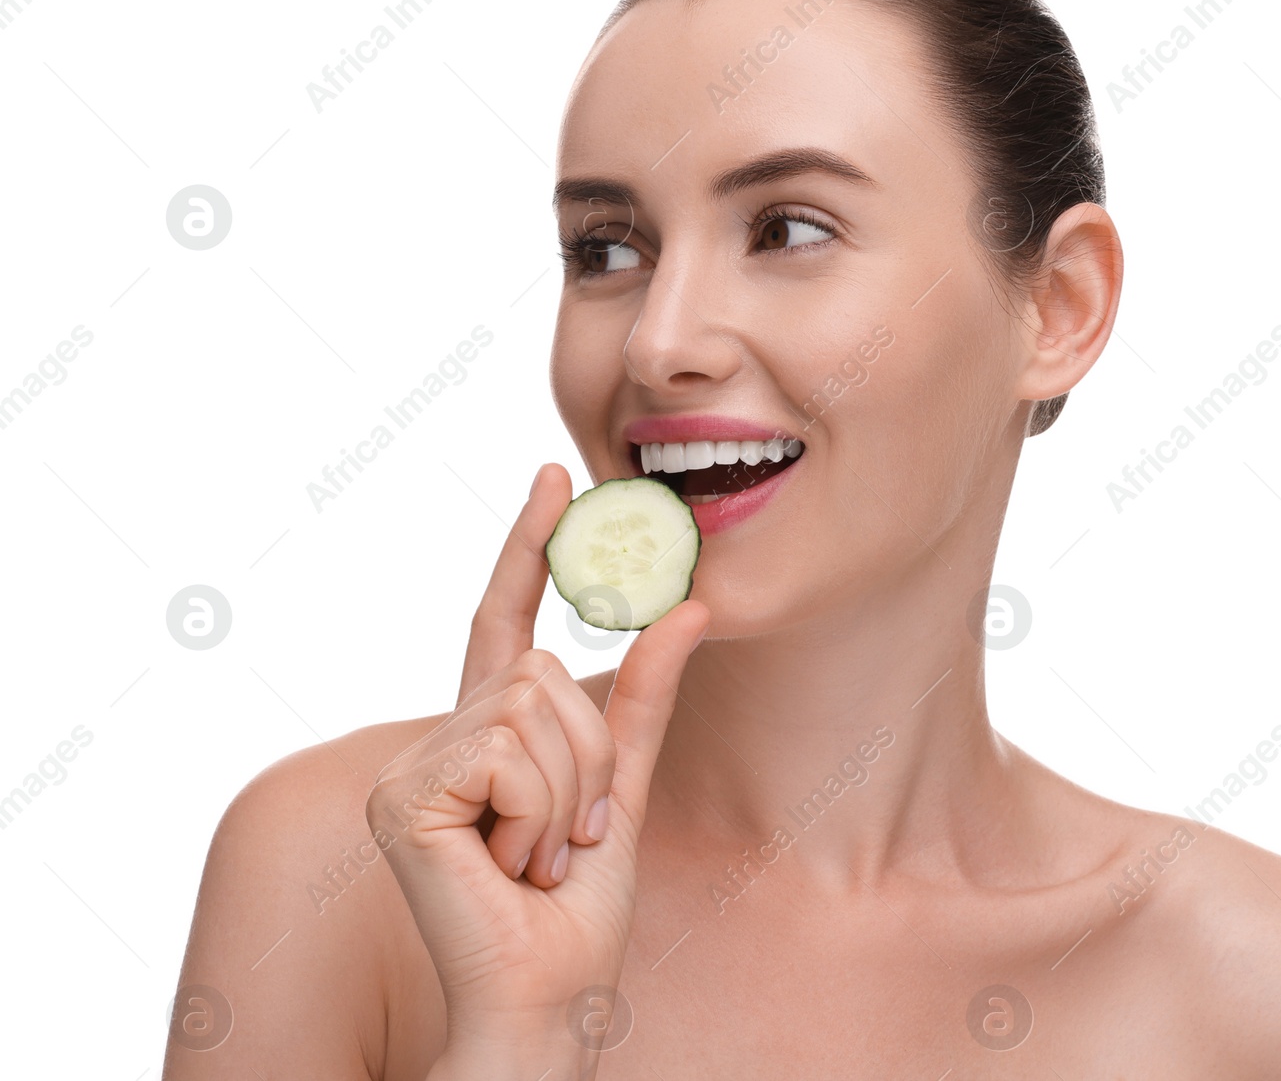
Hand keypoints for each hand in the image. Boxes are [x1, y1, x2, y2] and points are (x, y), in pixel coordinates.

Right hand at [366, 463, 707, 1062]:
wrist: (549, 994)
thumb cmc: (578, 908)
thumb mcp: (626, 784)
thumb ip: (647, 696)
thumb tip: (690, 603)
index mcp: (487, 734)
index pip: (503, 618)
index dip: (527, 545)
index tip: (554, 475)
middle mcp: (439, 739)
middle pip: (538, 668)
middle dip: (588, 752)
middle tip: (572, 832)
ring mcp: (411, 768)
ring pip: (528, 703)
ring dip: (569, 788)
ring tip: (541, 854)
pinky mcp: (399, 797)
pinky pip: (506, 750)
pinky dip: (539, 810)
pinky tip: (511, 864)